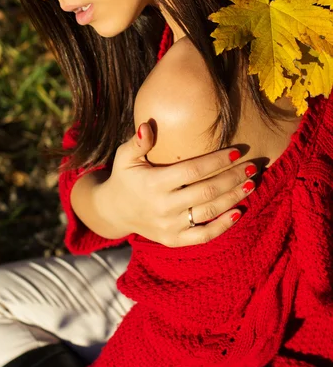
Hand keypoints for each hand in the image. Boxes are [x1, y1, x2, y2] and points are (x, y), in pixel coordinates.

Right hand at [97, 122, 256, 247]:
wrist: (114, 211)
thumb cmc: (125, 177)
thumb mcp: (126, 157)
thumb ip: (138, 142)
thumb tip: (147, 126)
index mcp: (154, 183)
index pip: (192, 170)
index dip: (216, 161)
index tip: (236, 151)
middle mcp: (163, 207)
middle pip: (206, 191)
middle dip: (233, 177)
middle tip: (253, 166)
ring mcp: (169, 226)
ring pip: (209, 212)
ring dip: (234, 198)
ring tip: (251, 184)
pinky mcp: (173, 240)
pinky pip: (203, 237)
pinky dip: (223, 226)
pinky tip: (239, 212)